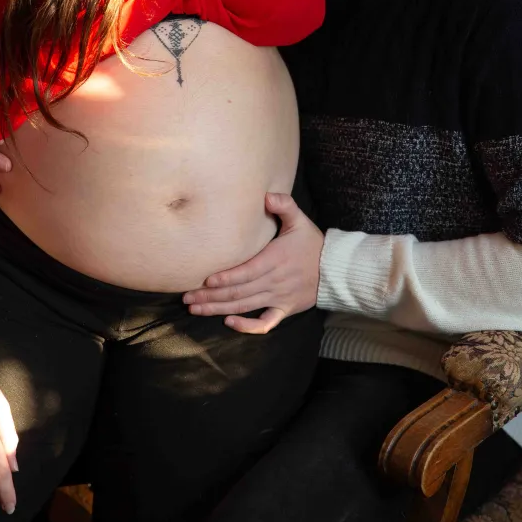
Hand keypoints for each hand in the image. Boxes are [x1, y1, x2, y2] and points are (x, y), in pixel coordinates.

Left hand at [183, 192, 323, 334]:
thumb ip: (284, 205)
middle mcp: (274, 281)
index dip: (226, 278)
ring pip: (245, 306)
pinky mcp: (284, 310)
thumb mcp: (300, 220)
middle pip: (239, 291)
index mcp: (275, 260)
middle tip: (187, 298)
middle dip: (211, 296)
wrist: (335, 270)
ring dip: (218, 309)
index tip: (205, 281)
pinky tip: (230, 323)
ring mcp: (278, 298)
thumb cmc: (312, 243)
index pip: (246, 272)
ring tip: (196, 309)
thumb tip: (267, 195)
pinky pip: (265, 323)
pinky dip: (248, 326)